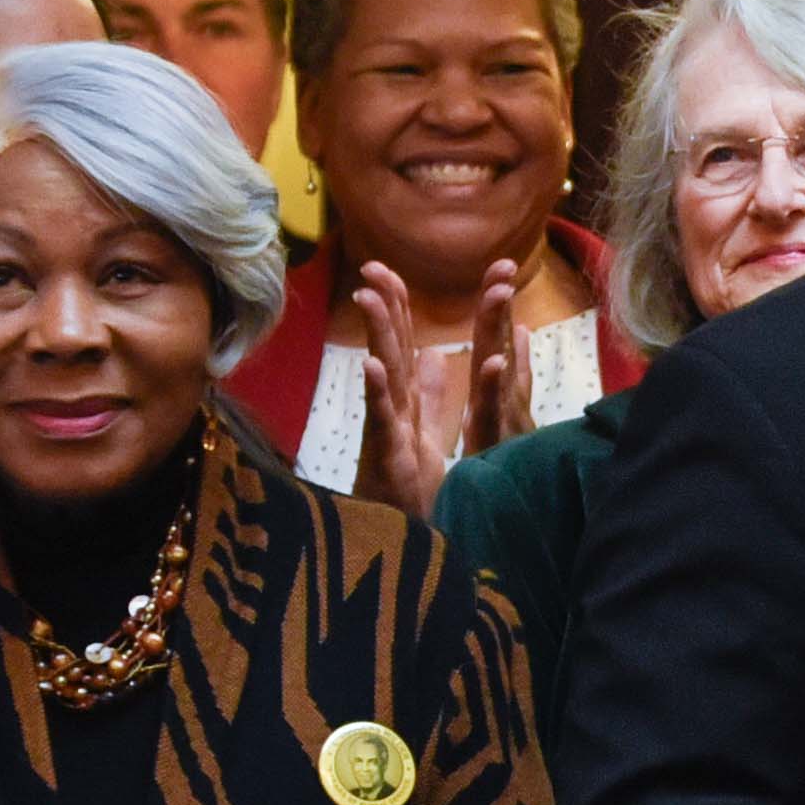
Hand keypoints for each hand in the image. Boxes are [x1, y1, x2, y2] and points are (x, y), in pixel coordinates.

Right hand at [346, 256, 520, 516]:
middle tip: (372, 266)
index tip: (388, 268)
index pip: (403, 342)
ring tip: (368, 297)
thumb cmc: (408, 490)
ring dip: (376, 334)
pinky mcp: (384, 453)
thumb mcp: (427, 432)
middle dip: (382, 305)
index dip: (398, 305)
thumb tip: (436, 354)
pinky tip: (371, 364)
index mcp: (405, 400)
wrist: (397, 538)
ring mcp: (385, 427)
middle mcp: (392, 407)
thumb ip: (431, 394)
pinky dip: (377, 390)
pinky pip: (381, 417)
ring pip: (382, 373)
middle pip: (389, 347)